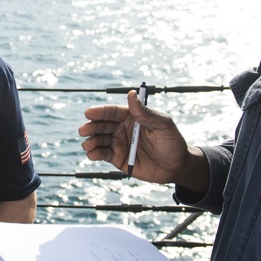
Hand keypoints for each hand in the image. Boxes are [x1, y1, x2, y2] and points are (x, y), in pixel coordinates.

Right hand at [79, 90, 207, 188]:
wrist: (176, 166)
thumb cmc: (172, 142)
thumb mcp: (163, 125)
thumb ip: (146, 113)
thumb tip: (131, 94)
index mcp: (131, 116)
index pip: (112, 112)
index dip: (99, 112)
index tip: (88, 113)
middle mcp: (122, 128)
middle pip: (102, 125)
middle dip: (91, 127)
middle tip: (83, 130)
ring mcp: (119, 143)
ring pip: (100, 140)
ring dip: (91, 141)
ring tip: (87, 145)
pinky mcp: (118, 159)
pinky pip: (103, 154)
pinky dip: (95, 154)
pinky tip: (92, 154)